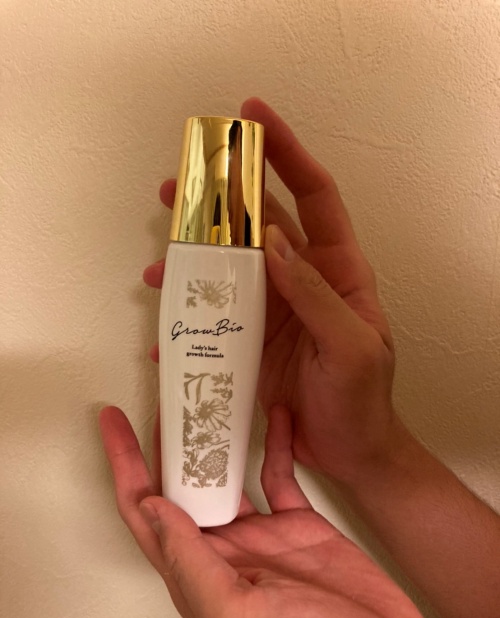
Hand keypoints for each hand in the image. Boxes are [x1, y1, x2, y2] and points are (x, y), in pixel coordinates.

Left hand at [99, 404, 444, 617]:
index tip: (112, 424)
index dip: (124, 466)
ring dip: (217, 438)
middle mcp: (225, 553)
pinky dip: (277, 444)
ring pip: (228, 475)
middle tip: (164, 397)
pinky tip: (275, 417)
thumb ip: (193, 565)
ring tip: (210, 399)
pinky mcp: (301, 528)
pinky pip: (281, 475)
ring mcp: (264, 538)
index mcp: (199, 575)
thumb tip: (152, 509)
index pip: (145, 511)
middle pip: (182, 485)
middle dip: (167, 441)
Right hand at [146, 98, 397, 483]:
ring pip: (229, 268)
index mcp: (337, 271)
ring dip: (192, 259)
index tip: (252, 116)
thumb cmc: (362, 400)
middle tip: (174, 187)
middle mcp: (301, 281)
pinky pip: (216, 316)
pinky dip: (189, 318)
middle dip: (219, 201)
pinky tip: (165, 328)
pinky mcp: (251, 340)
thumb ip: (315, 296)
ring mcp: (273, 310)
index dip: (286, 153)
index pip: (313, 196)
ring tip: (157, 261)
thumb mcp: (351, 347)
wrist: (349, 452)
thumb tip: (274, 241)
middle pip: (259, 224)